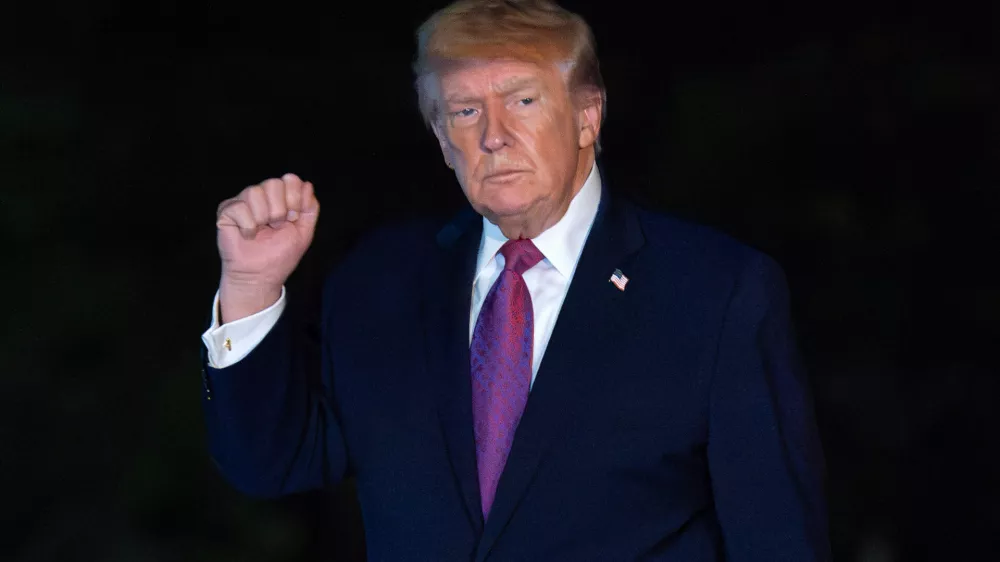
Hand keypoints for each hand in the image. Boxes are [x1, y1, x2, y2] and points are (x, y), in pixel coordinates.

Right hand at [215, 173, 318, 321]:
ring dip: (263, 218)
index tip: (293, 218)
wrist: (260, 275)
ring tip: (261, 232)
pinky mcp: (226, 211)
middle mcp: (262, 195)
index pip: (290, 179)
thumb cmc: (280, 255)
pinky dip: (248, 226)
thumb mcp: (304, 232)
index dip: (294, 198)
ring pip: (255, 192)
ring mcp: (243, 202)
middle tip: (275, 226)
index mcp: (280, 197)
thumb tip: (307, 184)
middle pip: (273, 183)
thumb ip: (310, 208)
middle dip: (280, 210)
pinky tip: (248, 235)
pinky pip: (239, 207)